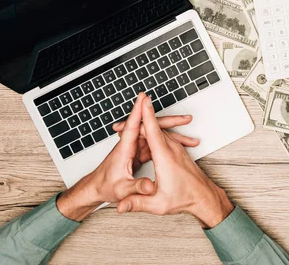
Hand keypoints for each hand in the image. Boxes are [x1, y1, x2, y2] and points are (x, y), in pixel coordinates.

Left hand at [56, 93, 197, 220]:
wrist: (99, 189)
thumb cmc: (106, 186)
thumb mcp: (122, 190)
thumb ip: (136, 188)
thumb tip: (150, 186)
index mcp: (124, 150)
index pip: (131, 126)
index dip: (138, 111)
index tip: (144, 98)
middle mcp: (130, 145)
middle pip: (150, 128)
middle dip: (170, 123)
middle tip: (185, 119)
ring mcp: (135, 147)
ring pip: (155, 135)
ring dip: (172, 135)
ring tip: (189, 139)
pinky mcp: (138, 152)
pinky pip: (155, 144)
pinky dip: (168, 145)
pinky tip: (179, 147)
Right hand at [117, 96, 233, 228]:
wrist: (203, 197)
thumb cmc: (184, 199)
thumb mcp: (158, 205)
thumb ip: (137, 203)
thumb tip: (120, 207)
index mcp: (165, 157)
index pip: (154, 131)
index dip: (147, 114)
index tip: (143, 99)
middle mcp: (171, 149)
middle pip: (153, 127)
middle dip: (135, 122)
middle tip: (118, 125)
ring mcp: (175, 148)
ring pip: (158, 131)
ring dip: (143, 128)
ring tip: (124, 130)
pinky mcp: (176, 151)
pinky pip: (162, 136)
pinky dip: (150, 134)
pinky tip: (142, 136)